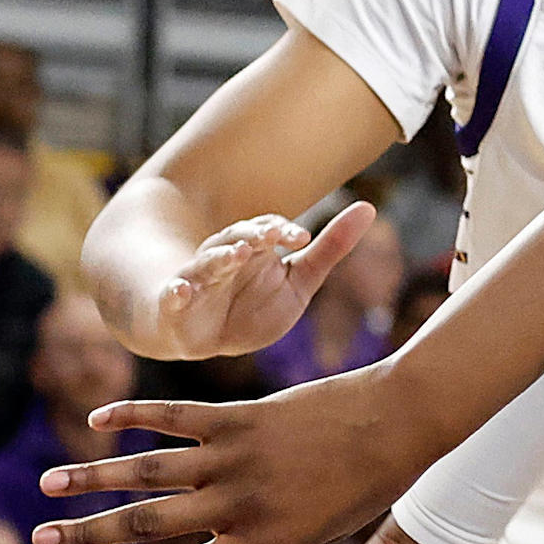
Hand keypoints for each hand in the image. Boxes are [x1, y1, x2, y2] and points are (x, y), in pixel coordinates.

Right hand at [42, 364, 425, 543]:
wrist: (399, 425)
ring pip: (147, 471)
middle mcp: (238, 507)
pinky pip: (175, 416)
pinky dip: (133, 416)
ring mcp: (235, 460)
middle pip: (146, 527)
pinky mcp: (240, 416)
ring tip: (48, 485)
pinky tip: (96, 421)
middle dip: (88, 536)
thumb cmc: (361, 487)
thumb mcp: (315, 537)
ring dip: (92, 478)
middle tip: (40, 541)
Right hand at [140, 203, 378, 359]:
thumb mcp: (300, 281)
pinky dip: (176, 293)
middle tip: (268, 237)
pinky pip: (174, 297)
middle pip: (236, 238)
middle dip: (251, 236)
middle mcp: (225, 257)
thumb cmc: (254, 306)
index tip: (300, 237)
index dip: (282, 231)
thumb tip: (369, 206)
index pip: (267, 230)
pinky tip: (180, 292)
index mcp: (255, 249)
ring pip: (208, 262)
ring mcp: (198, 279)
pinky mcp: (177, 305)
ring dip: (220, 257)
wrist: (206, 337)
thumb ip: (330, 247)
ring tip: (236, 255)